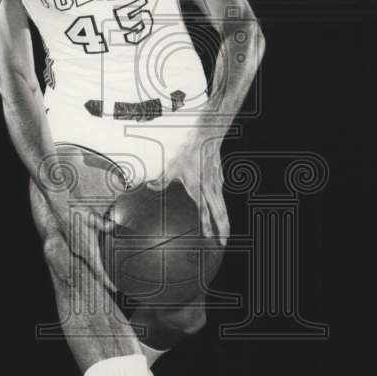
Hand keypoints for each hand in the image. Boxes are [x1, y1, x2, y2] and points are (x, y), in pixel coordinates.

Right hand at [47, 192, 117, 293]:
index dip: (106, 281)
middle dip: (103, 279)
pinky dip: (92, 260)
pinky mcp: (75, 245)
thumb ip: (103, 224)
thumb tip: (112, 226)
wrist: (61, 209)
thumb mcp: (92, 217)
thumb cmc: (77, 212)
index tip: (114, 289)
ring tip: (107, 275)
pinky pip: (85, 256)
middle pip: (95, 270)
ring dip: (97, 269)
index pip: (98, 270)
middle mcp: (82, 252)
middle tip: (114, 286)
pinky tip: (97, 256)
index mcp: (88, 249)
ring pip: (90, 262)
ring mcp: (77, 249)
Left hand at [148, 129, 229, 247]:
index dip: (208, 226)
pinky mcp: (218, 174)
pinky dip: (220, 200)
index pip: (205, 212)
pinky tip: (218, 201)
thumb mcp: (172, 164)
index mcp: (199, 188)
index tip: (210, 238)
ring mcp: (216, 182)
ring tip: (225, 229)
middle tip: (224, 242)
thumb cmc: (190, 149)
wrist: (208, 133)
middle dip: (223, 229)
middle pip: (220, 213)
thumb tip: (151, 186)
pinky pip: (220, 191)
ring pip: (222, 204)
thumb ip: (162, 179)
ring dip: (224, 218)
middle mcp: (210, 187)